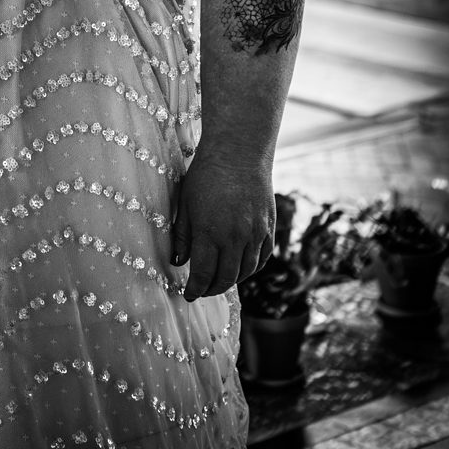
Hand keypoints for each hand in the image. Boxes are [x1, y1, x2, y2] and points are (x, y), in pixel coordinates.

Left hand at [170, 154, 273, 300]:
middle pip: (226, 278)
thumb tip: (178, 263)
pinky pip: (262, 259)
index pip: (203, 274)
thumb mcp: (185, 205)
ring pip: (245, 271)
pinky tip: (240, 268)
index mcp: (210, 232)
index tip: (188, 295)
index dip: (195, 289)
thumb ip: (183, 237)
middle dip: (212, 290)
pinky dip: (251, 268)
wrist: (239, 153)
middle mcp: (235, 237)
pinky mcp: (269, 228)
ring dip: (231, 281)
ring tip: (219, 281)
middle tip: (202, 291)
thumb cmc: (205, 176)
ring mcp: (255, 234)